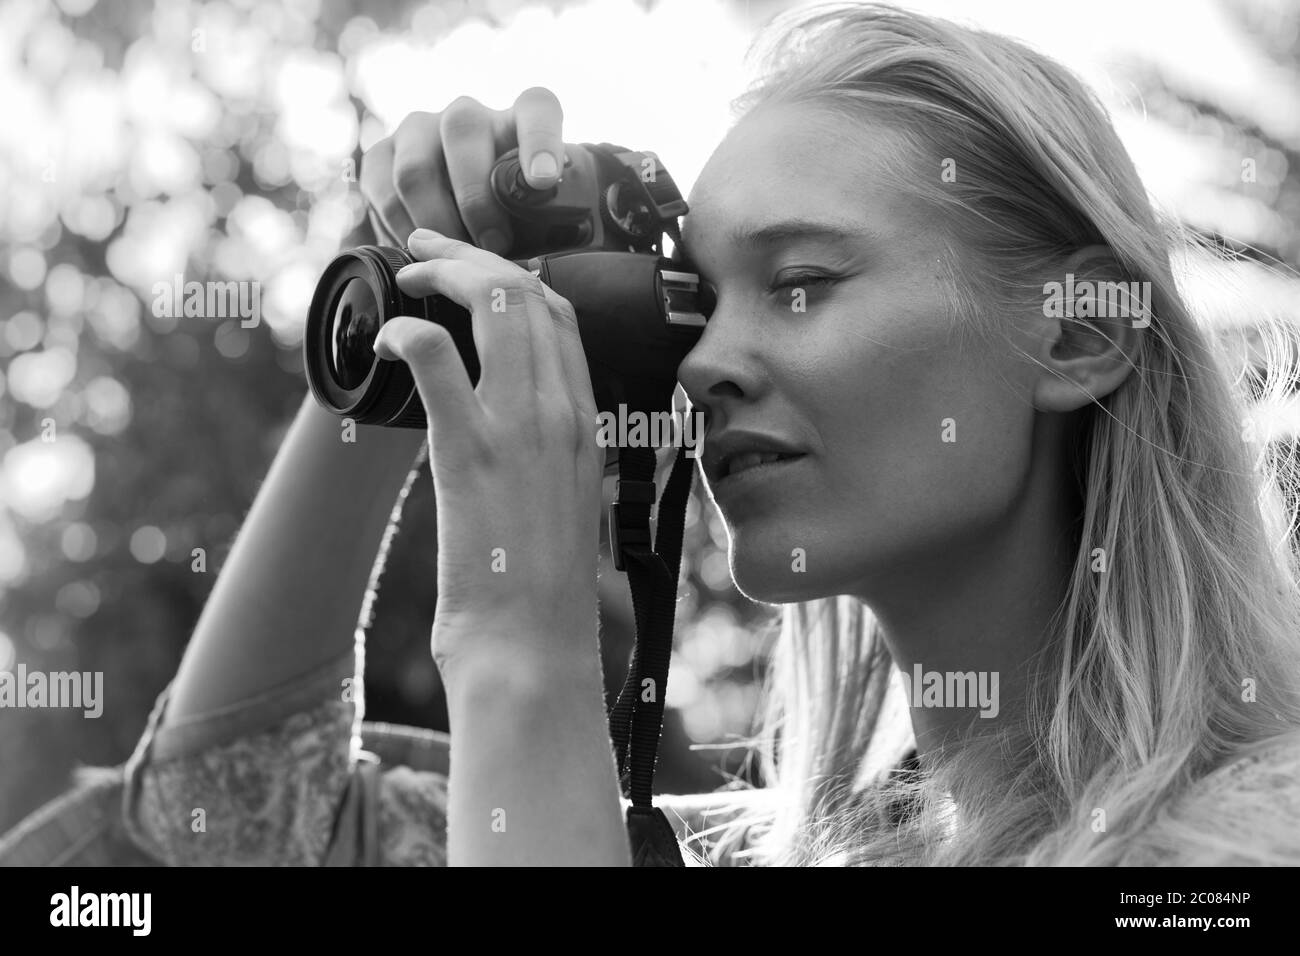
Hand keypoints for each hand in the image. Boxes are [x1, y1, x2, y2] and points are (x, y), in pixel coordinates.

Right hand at [361, 89, 564, 256]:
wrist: (456, 223)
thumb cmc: (509, 223)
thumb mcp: (538, 220)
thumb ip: (547, 225)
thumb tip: (547, 258)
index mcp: (518, 119)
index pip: (536, 108)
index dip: (541, 138)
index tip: (544, 180)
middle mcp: (466, 114)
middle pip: (463, 130)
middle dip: (477, 198)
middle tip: (493, 245)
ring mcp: (419, 130)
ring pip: (416, 168)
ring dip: (436, 221)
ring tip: (454, 256)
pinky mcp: (381, 156)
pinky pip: (383, 192)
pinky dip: (401, 229)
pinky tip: (420, 253)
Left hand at [373, 228, 602, 675]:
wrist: (531, 647)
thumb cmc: (538, 591)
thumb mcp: (562, 507)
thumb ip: (547, 459)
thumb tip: (513, 438)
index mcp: (586, 427)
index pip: (563, 319)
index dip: (515, 279)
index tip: (474, 272)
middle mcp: (564, 414)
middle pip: (531, 295)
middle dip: (474, 256)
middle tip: (427, 248)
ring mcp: (523, 429)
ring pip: (497, 305)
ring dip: (445, 273)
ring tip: (407, 272)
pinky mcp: (471, 453)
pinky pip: (436, 359)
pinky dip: (405, 333)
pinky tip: (384, 340)